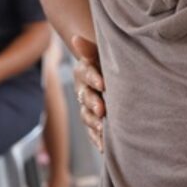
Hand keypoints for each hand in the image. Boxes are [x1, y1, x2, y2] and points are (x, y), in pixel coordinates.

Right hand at [71, 36, 105, 151]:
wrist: (111, 75)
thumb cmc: (107, 62)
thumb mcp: (101, 53)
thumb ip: (90, 49)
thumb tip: (76, 38)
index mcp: (84, 71)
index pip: (87, 73)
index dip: (93, 78)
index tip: (103, 83)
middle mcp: (83, 89)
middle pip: (86, 97)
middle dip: (93, 103)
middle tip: (102, 109)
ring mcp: (87, 107)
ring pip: (87, 116)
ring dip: (94, 123)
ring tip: (104, 129)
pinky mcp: (94, 121)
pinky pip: (92, 132)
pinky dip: (97, 139)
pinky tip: (104, 147)